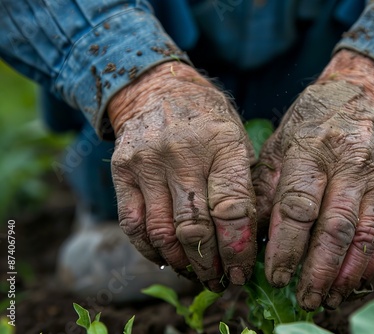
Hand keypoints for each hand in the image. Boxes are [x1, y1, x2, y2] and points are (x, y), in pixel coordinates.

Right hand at [108, 62, 256, 291]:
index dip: (238, 249)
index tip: (242, 272)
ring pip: (163, 232)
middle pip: (195, 228)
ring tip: (195, 275)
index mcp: (224, 145)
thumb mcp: (238, 140)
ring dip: (181, 263)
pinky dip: (150, 250)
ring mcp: (148, 162)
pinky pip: (133, 224)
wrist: (158, 89)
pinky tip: (166, 257)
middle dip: (210, 265)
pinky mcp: (122, 170)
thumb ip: (244, 185)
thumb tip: (250, 240)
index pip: (232, 209)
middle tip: (220, 281)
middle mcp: (184, 154)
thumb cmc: (208, 120)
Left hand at [253, 50, 373, 309]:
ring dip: (346, 273)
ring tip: (329, 298)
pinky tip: (355, 280)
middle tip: (304, 298)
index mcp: (309, 149)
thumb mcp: (280, 142)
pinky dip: (370, 261)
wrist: (366, 93)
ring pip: (364, 234)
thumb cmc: (313, 121)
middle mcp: (347, 161)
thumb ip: (267, 186)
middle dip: (318, 270)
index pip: (297, 207)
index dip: (287, 247)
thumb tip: (251, 233)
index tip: (276, 276)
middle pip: (334, 226)